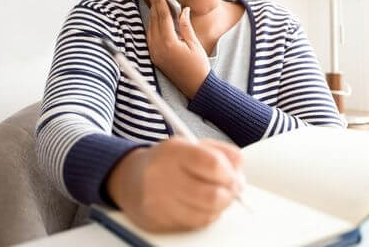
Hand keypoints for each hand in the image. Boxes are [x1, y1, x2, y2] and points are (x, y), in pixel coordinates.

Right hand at [106, 137, 244, 231]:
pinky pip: (194, 224)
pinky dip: (205, 216)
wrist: (129, 178)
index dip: (230, 174)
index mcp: (174, 151)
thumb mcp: (192, 145)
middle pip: (212, 195)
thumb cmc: (167, 160)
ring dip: (220, 207)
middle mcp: (163, 176)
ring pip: (206, 213)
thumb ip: (221, 152)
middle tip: (232, 190)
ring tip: (217, 196)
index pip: (212, 164)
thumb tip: (240, 170)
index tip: (235, 177)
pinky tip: (202, 206)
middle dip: (230, 194)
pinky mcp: (157, 220)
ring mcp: (158, 201)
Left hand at [146, 0, 209, 98]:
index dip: (160, 3)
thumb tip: (183, 11)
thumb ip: (186, 26)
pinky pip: (150, 38)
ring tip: (154, 3)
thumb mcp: (194, 44)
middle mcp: (159, 48)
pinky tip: (155, 20)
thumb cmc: (198, 67)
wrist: (196, 87)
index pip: (162, 17)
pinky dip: (152, 27)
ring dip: (152, 15)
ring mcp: (155, 53)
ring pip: (150, 29)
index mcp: (169, 43)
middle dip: (154, 6)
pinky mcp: (155, 58)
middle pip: (154, 21)